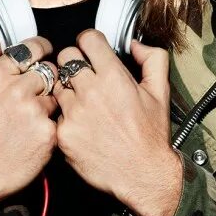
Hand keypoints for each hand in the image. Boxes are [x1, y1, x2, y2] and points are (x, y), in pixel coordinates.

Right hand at [0, 37, 58, 215]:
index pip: (31, 48)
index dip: (40, 48)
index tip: (42, 51)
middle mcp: (17, 91)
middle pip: (48, 70)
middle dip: (43, 78)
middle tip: (32, 93)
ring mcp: (35, 112)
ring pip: (56, 95)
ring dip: (47, 102)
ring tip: (29, 118)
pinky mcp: (48, 134)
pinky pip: (58, 119)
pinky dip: (49, 124)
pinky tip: (33, 134)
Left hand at [52, 30, 182, 215]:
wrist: (142, 175)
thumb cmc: (151, 135)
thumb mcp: (160, 92)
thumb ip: (153, 58)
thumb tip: (135, 43)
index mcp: (114, 77)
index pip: (87, 39)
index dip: (90, 42)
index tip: (91, 50)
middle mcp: (91, 92)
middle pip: (65, 57)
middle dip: (74, 61)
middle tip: (83, 74)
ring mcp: (74, 113)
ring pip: (57, 84)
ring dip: (67, 88)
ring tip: (82, 101)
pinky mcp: (63, 134)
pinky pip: (55, 112)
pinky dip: (64, 115)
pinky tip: (79, 122)